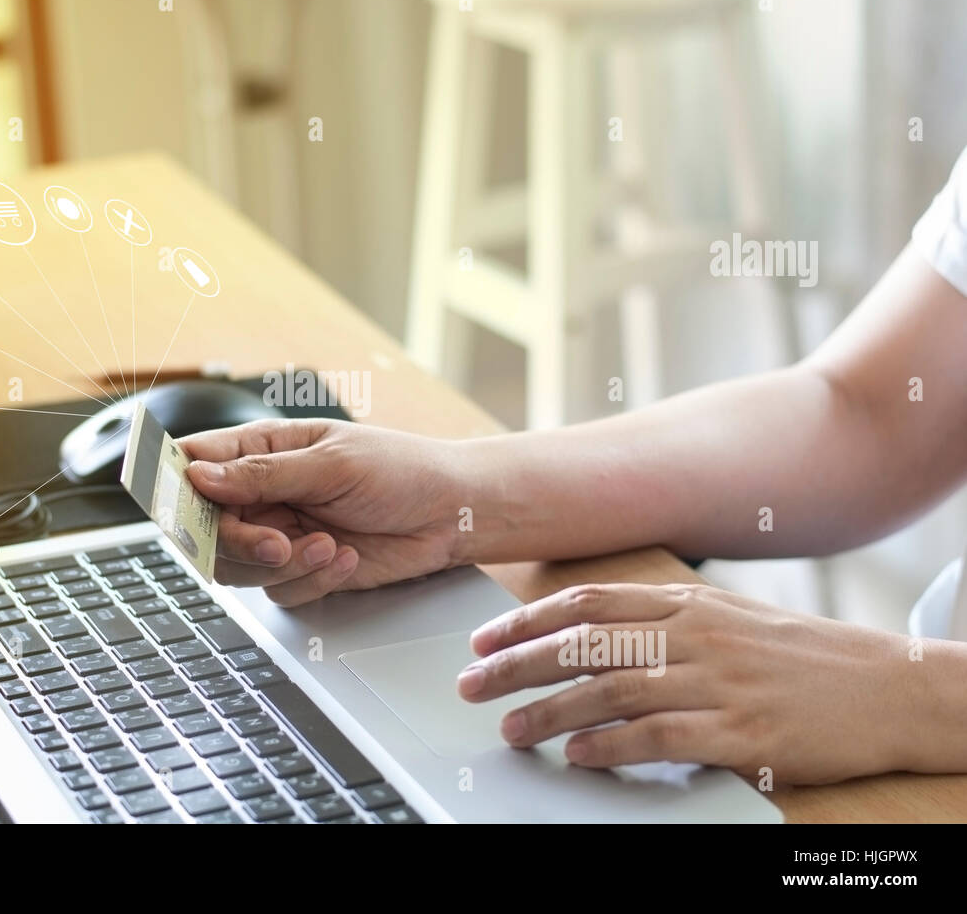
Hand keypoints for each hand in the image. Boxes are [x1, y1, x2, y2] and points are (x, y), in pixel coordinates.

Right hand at [182, 419, 463, 605]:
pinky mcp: (302, 569)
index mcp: (263, 449)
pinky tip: (344, 557)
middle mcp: (263, 493)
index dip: (176, 484)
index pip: (195, 463)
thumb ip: (262, 474)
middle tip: (278, 542)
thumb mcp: (331, 463)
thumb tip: (198, 475)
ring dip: (281, 565)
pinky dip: (311, 581)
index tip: (180, 505)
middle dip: (242, 542)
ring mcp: (279, 532)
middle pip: (207, 529)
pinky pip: (278, 591)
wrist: (451, 514)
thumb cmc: (401, 470)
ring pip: (238, 567)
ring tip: (328, 546)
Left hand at [458, 582, 921, 783]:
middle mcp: (694, 634)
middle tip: (471, 684)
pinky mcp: (741, 730)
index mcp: (686, 602)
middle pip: (583, 645)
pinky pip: (659, 736)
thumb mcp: (726, 618)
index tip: (484, 640)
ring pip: (610, 689)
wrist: (886, 687)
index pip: (587, 603)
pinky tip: (576, 754)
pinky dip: (609, 745)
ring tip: (509, 727)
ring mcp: (717, 680)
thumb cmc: (797, 655)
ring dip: (549, 710)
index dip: (527, 620)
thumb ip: (661, 619)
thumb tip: (587, 632)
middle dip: (517, 664)